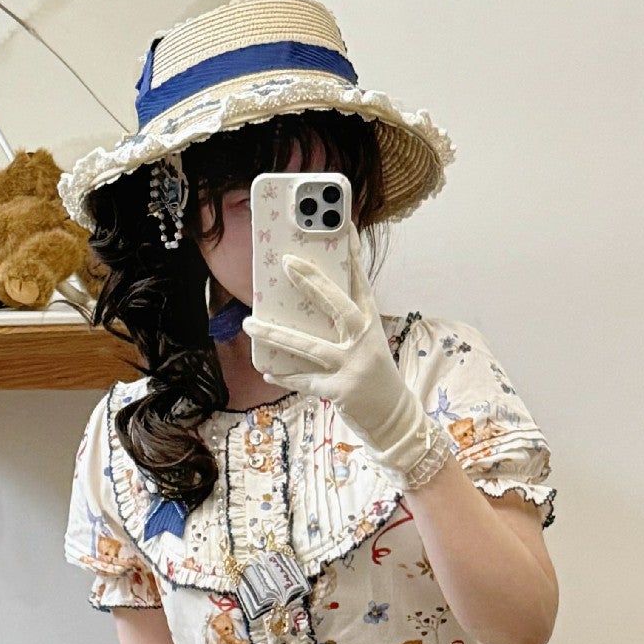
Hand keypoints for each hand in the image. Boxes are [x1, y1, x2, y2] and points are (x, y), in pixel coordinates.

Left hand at [242, 240, 443, 482]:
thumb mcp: (366, 344)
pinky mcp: (340, 391)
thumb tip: (299, 306)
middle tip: (287, 262)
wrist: (394, 418)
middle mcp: (364, 341)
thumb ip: (342, 324)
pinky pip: (304, 380)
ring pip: (309, 346)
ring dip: (276, 334)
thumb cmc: (374, 376)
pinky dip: (284, 376)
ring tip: (249, 323)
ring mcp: (353, 367)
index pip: (362, 282)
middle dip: (312, 282)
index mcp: (371, 323)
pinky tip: (266, 370)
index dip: (353, 253)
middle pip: (338, 305)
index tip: (343, 224)